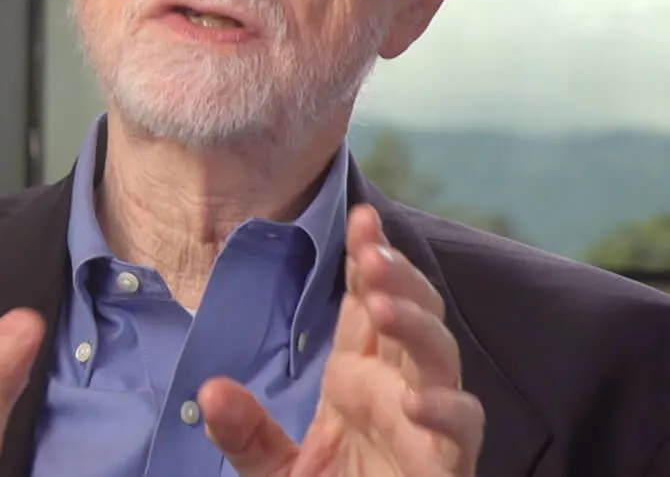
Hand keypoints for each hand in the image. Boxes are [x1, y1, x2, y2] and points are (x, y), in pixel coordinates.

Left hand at [200, 204, 482, 476]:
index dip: (368, 259)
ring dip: (415, 326)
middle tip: (370, 251)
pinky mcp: (445, 468)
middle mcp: (399, 391)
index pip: (367, 304)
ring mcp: (428, 427)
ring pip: (440, 359)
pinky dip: (445, 412)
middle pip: (410, 317)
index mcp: (359, 379)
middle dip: (396, 277)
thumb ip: (245, 433)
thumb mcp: (272, 471)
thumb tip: (209, 393)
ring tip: (379, 303)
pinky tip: (415, 399)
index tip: (360, 217)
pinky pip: (460, 434)